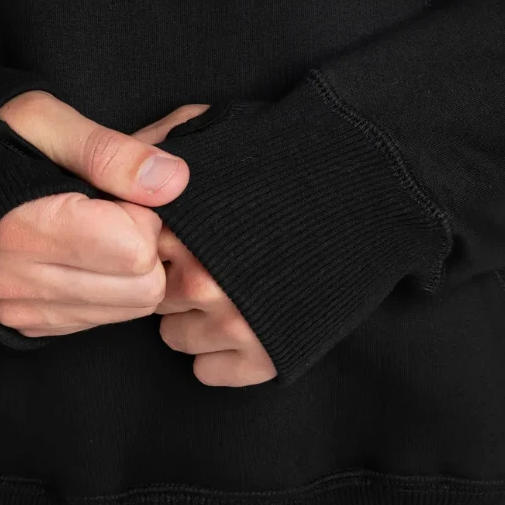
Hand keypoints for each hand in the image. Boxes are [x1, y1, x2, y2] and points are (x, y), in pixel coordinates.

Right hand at [0, 90, 190, 336]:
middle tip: (127, 208)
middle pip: (141, 289)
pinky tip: (91, 252)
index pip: (135, 249)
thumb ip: (112, 152)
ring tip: (107, 227)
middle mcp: (16, 278)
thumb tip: (174, 181)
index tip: (126, 188)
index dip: (147, 213)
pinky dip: (111, 288)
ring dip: (134, 270)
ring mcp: (19, 306)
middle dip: (149, 246)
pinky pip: (100, 319)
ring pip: (128, 309)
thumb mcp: (48, 120)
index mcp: (23, 225)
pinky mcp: (25, 321)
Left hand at [133, 106, 276, 386]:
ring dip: (193, 319)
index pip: (133, 252)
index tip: (180, 235)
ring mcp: (232, 323)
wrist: (372, 197)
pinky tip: (244, 324)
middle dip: (174, 279)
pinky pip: (206, 371)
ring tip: (230, 291)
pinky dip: (220, 354)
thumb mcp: (226, 132)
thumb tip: (133, 163)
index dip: (157, 243)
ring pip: (174, 337)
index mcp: (186, 229)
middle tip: (210, 262)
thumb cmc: (297, 160)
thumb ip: (168, 142)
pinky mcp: (261, 359)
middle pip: (153, 296)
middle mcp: (202, 279)